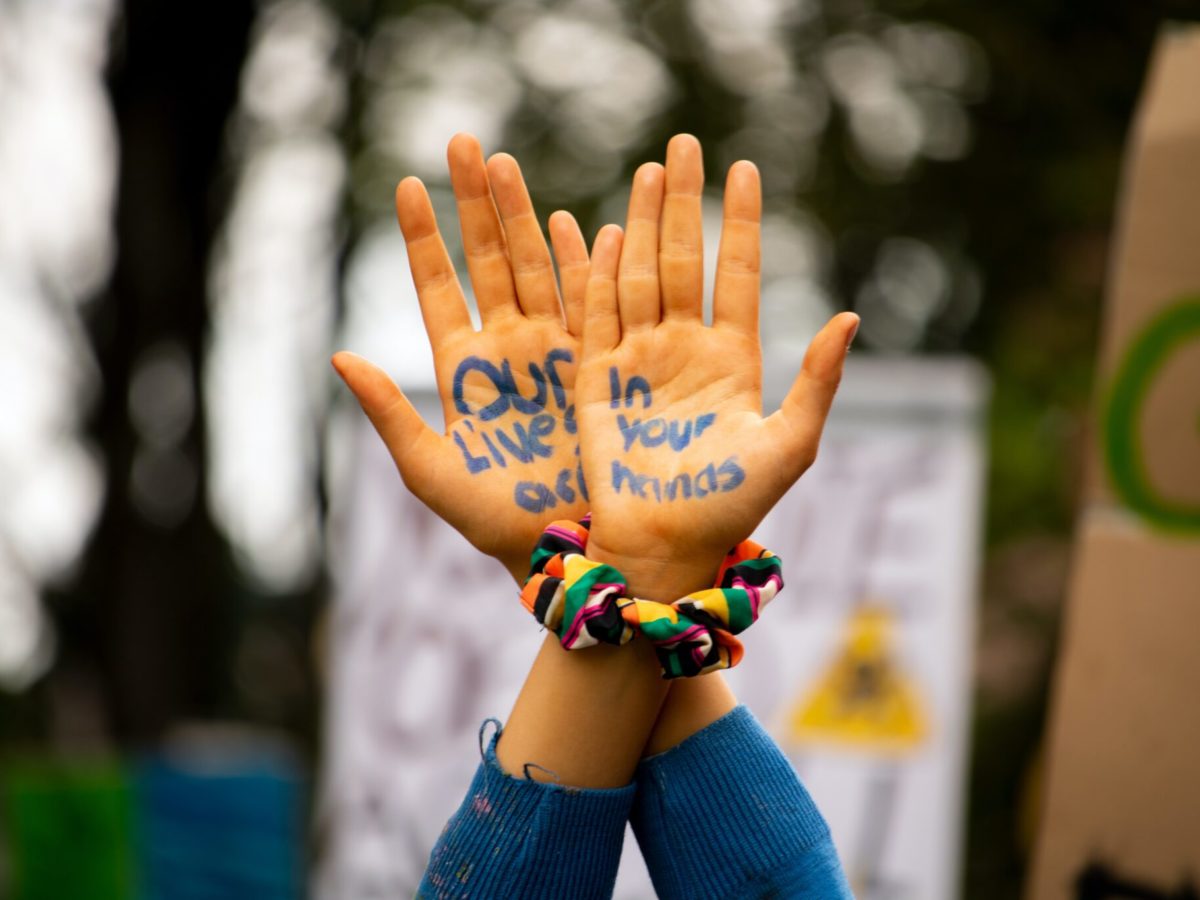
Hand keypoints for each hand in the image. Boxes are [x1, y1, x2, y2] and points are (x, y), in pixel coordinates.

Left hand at [333, 134, 590, 580]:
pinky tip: (572, 221)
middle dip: (476, 204)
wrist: (566, 544)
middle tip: (464, 142)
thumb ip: (389, 414)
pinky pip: (589, 302)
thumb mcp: (431, 472)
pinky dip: (582, 262)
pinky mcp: (597, 365)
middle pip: (489, 262)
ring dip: (523, 217)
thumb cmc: (494, 521)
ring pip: (536, 269)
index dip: (425, 239)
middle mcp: (507, 350)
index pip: (439, 289)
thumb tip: (339, 357)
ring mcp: (553, 352)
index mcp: (463, 371)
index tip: (408, 186)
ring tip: (508, 164)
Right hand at [576, 135, 858, 595]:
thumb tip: (852, 316)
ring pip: (639, 276)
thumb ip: (818, 382)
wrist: (664, 547)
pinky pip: (596, 316)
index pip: (736, 273)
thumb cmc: (731, 506)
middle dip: (685, 202)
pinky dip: (599, 274)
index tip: (747, 170)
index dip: (741, 222)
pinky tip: (608, 232)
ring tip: (650, 170)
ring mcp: (637, 361)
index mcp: (732, 360)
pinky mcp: (596, 380)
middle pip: (683, 260)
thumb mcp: (789, 445)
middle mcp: (684, 350)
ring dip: (644, 222)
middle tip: (685, 144)